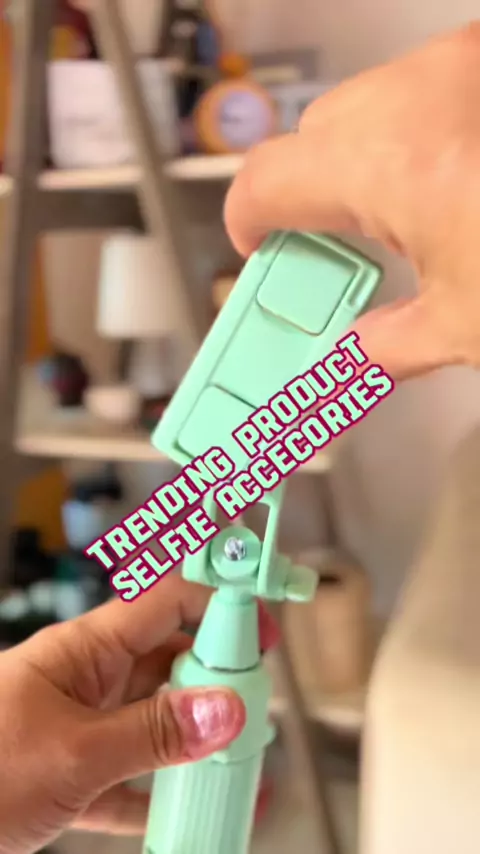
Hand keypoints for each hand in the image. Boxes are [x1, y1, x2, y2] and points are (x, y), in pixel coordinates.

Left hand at [0, 576, 277, 853]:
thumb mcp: (74, 751)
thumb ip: (153, 733)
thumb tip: (227, 709)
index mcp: (88, 650)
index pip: (166, 605)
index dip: (216, 606)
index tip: (262, 629)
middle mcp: (91, 680)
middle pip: (170, 664)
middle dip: (217, 681)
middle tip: (258, 711)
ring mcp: (84, 728)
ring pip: (156, 721)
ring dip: (198, 741)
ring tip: (244, 763)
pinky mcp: (75, 777)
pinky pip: (134, 777)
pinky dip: (165, 792)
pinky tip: (196, 809)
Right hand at [225, 23, 479, 380]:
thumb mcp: (467, 325)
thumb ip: (382, 350)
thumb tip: (342, 372)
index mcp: (394, 160)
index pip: (263, 180)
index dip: (247, 223)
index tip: (256, 248)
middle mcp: (423, 90)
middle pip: (312, 140)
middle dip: (314, 200)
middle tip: (338, 255)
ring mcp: (463, 63)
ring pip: (366, 105)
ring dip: (364, 162)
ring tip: (405, 222)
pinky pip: (421, 87)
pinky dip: (414, 131)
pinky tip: (448, 180)